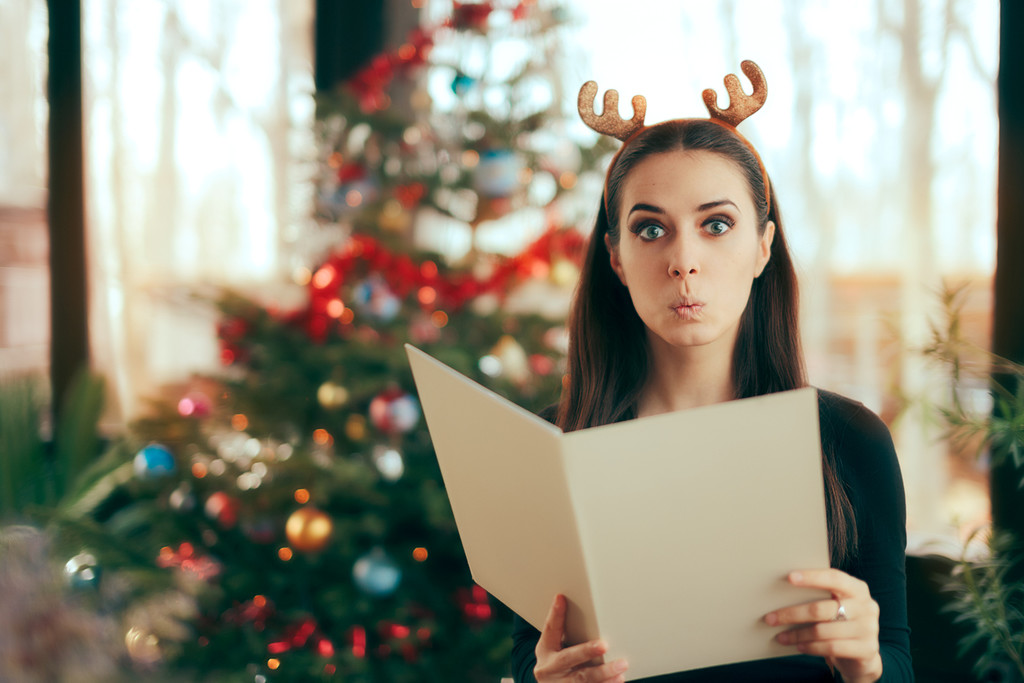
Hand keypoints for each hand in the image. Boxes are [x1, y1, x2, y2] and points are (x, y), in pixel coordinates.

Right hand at [534, 594, 628, 682]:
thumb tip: (592, 615)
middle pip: (568, 658)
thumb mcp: (557, 650)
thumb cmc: (560, 664)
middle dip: (586, 651)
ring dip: (603, 673)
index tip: (561, 598)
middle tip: (604, 645)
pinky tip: (618, 680)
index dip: (555, 614)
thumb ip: (569, 635)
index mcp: (545, 650)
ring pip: (581, 679)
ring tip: (621, 666)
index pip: (550, 629)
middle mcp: (549, 668)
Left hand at [764, 569, 882, 682]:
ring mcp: (870, 629)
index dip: (812, 577)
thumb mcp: (835, 605)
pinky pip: (832, 647)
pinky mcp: (867, 649)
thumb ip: (819, 595)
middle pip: (822, 608)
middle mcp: (867, 606)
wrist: (863, 654)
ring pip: (823, 631)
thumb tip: (781, 591)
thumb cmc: (840, 622)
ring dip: (797, 635)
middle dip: (792, 614)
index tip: (789, 577)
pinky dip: (811, 647)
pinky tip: (798, 647)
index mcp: (858, 589)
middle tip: (770, 618)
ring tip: (780, 637)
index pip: (834, 578)